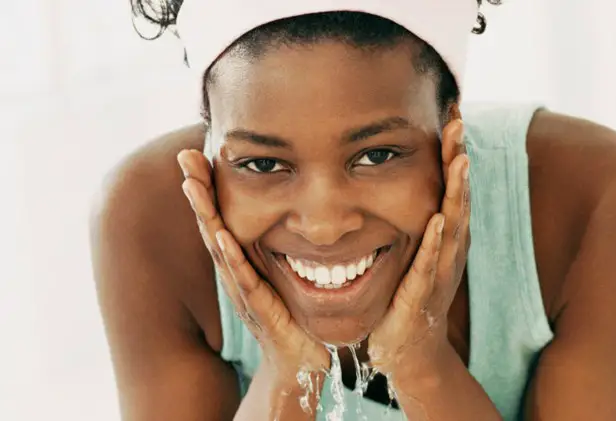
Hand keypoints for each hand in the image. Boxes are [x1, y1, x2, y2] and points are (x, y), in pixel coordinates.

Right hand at [176, 150, 329, 386]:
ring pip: (220, 249)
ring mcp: (244, 293)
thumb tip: (293, 205)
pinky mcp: (260, 312)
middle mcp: (237, 275)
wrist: (303, 361)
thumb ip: (282, 243)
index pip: (223, 218)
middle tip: (185, 156)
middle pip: (212, 226)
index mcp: (244, 262)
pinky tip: (222, 237)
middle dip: (199, 192)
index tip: (200, 154)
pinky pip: (244, 282)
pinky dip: (232, 260)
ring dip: (206, 216)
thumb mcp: (286, 269)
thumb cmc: (295, 314)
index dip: (210, 188)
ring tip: (192, 185)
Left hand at [367, 120, 469, 384]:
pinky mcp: (423, 296)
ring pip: (452, 225)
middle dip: (458, 158)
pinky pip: (430, 266)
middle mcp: (447, 250)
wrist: (407, 350)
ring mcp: (439, 272)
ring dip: (456, 192)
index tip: (449, 114)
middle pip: (458, 197)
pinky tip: (438, 219)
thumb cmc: (405, 297)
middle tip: (458, 120)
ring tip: (459, 159)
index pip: (449, 186)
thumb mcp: (409, 250)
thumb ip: (409, 219)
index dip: (451, 151)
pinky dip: (436, 243)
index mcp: (442, 237)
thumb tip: (396, 182)